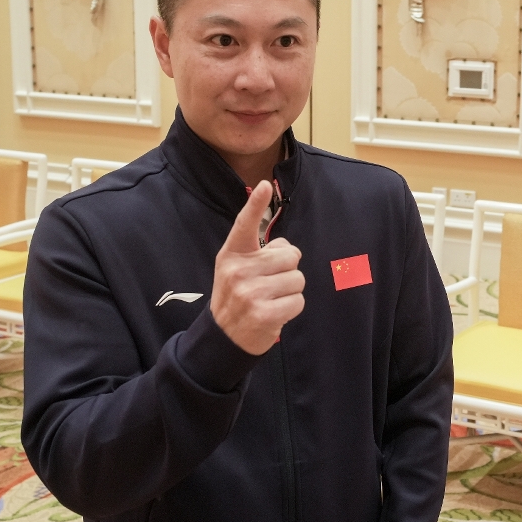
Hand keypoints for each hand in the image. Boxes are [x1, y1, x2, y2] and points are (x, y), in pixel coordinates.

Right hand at [210, 180, 304, 354]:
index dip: (255, 204)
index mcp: (232, 254)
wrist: (224, 337)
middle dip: (287, 270)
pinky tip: (276, 312)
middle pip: (290, 256)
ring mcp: (249, 293)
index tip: (264, 185)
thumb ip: (260, 253)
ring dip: (291, 291)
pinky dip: (292, 307)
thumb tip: (288, 249)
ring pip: (298, 279)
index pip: (244, 224)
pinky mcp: (263, 313)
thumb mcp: (237, 269)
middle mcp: (238, 271)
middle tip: (270, 284)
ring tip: (272, 299)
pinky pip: (298, 301)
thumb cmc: (237, 296)